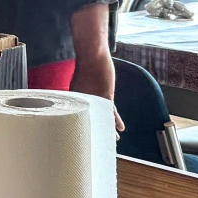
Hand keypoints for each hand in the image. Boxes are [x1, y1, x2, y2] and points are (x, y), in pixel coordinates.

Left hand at [67, 3, 123, 131]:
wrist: (92, 55)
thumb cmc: (86, 65)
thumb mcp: (80, 80)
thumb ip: (82, 89)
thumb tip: (84, 94)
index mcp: (76, 98)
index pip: (80, 116)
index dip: (84, 126)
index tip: (85, 135)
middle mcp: (84, 101)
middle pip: (90, 120)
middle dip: (96, 131)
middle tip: (98, 142)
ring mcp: (95, 100)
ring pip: (102, 119)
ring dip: (108, 129)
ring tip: (112, 139)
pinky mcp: (106, 96)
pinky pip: (111, 112)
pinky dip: (116, 120)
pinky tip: (121, 128)